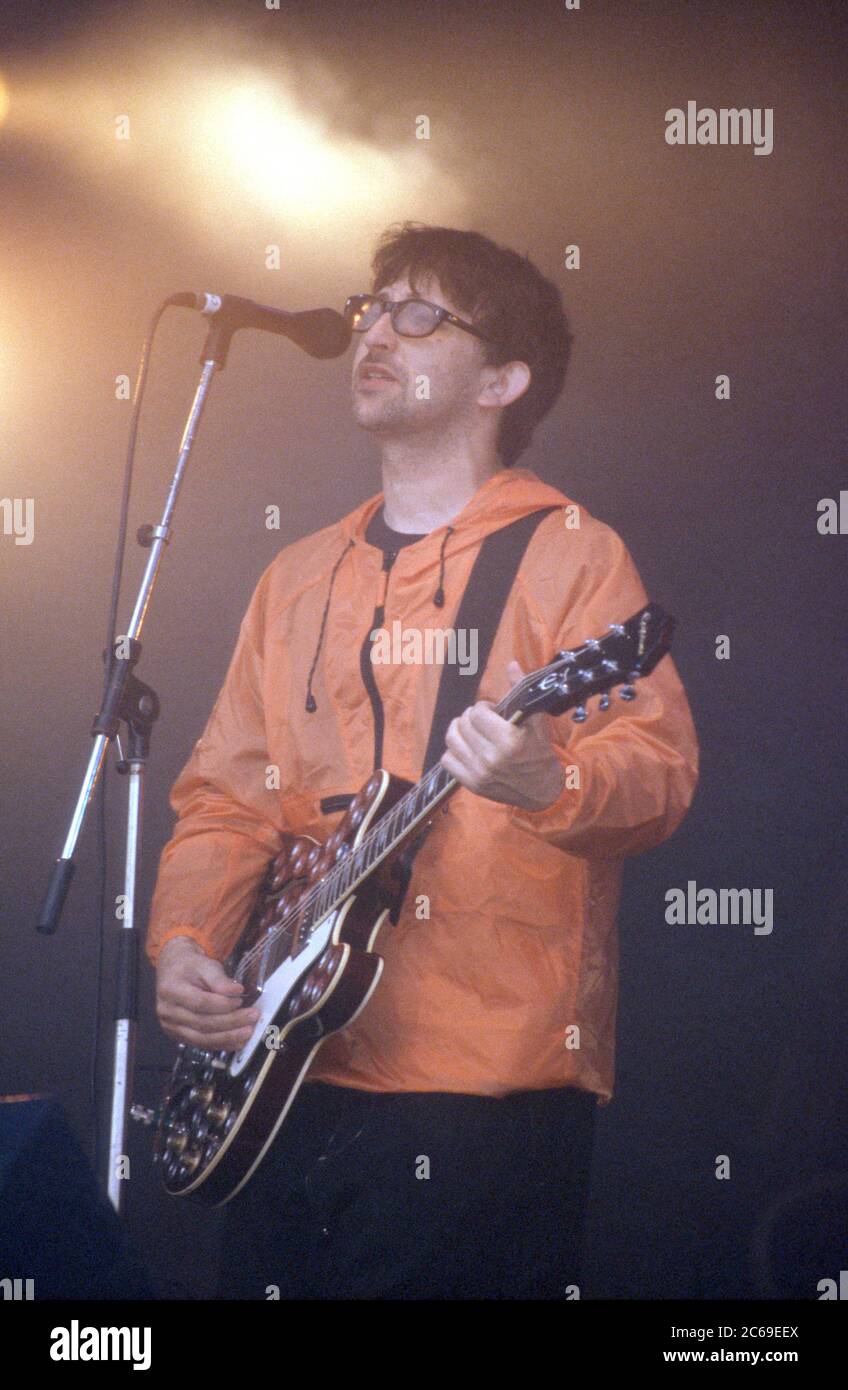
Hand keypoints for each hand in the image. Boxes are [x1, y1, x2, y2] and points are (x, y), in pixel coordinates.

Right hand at [155, 936, 260, 1050]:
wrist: (174, 971)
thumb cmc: (190, 966)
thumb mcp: (205, 964)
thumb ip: (219, 979)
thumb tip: (237, 992)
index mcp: (171, 990)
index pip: (200, 1002)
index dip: (223, 1004)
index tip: (241, 999)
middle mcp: (167, 1012)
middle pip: (203, 1023)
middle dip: (231, 1022)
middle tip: (252, 1016)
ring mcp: (171, 1027)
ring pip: (202, 1038)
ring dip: (228, 1037)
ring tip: (248, 1031)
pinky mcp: (179, 1036)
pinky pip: (202, 1044)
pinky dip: (222, 1044)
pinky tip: (238, 1041)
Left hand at [439, 660, 565, 811]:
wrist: (542, 790)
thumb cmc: (539, 752)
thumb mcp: (536, 721)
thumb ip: (521, 691)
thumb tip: (511, 663)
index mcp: (509, 741)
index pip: (478, 713)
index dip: (484, 708)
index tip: (493, 712)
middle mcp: (492, 758)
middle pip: (464, 724)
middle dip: (472, 717)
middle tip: (483, 721)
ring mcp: (479, 773)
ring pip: (451, 740)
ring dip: (459, 730)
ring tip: (470, 730)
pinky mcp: (471, 784)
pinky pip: (447, 760)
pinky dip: (453, 751)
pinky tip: (466, 748)